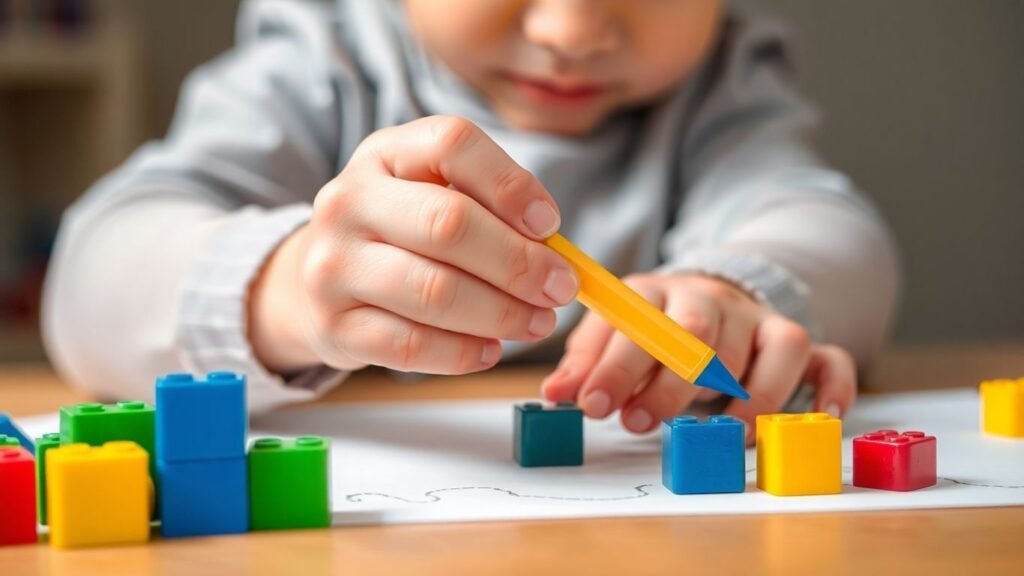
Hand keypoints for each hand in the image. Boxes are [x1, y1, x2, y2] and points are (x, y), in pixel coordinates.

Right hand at [249, 116, 578, 374]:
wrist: (316, 277)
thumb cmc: (399, 231)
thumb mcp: (432, 193)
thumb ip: (488, 207)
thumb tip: (553, 253)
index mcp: (385, 153)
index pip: (452, 144)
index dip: (511, 184)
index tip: (551, 225)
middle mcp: (349, 200)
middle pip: (448, 223)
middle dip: (519, 262)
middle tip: (561, 288)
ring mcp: (333, 264)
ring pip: (435, 291)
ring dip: (501, 313)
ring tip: (537, 323)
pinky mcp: (333, 325)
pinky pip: (411, 345)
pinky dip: (462, 352)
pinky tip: (490, 351)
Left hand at [541, 273, 855, 442]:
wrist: (705, 298)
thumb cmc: (650, 332)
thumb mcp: (611, 338)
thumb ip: (586, 364)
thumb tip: (554, 395)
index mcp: (656, 293)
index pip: (638, 320)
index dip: (614, 365)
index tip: (592, 406)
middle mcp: (711, 300)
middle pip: (700, 332)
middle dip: (669, 382)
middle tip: (641, 423)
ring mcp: (757, 319)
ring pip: (767, 345)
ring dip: (747, 395)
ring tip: (721, 434)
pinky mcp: (792, 343)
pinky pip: (827, 357)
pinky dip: (831, 386)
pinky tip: (819, 417)